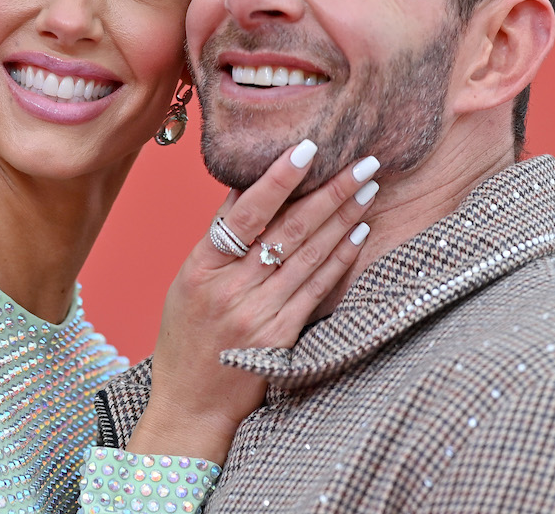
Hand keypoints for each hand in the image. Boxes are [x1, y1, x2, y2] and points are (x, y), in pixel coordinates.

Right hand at [126, 140, 378, 463]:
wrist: (191, 405)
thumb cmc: (186, 339)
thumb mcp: (187, 283)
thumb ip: (218, 241)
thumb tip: (250, 189)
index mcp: (201, 268)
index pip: (244, 212)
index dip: (278, 179)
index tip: (308, 148)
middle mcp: (229, 289)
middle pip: (287, 229)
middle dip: (329, 190)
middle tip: (362, 160)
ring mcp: (256, 315)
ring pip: (308, 254)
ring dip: (343, 217)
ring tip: (368, 187)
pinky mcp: (281, 339)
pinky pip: (317, 289)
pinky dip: (339, 258)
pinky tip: (358, 233)